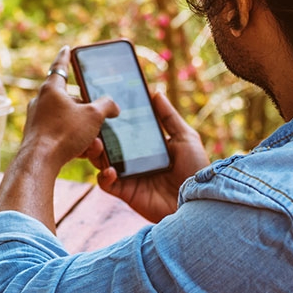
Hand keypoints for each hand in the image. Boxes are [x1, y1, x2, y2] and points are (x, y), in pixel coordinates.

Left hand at [19, 47, 119, 174]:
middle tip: (100, 122)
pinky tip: (82, 154)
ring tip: (93, 145)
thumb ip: (106, 105)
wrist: (40, 162)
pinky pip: (61, 135)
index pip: (60, 66)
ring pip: (68, 121)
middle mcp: (41, 101)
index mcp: (52, 89)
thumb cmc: (63, 133)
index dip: (67, 57)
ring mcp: (37, 119)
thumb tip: (114, 106)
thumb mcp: (93, 116)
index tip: (67, 49)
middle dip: (88, 113)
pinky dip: (74, 142)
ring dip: (84, 132)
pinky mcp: (38, 137)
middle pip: (70, 100)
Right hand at [83, 89, 207, 222]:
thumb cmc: (196, 168)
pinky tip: (110, 169)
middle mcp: (135, 160)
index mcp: (147, 146)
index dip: (112, 121)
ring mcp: (129, 176)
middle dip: (98, 135)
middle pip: (109, 145)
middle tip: (93, 125)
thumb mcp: (186, 137)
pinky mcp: (126, 192)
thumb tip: (155, 93)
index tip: (103, 107)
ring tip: (96, 143)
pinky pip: (106, 183)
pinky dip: (103, 175)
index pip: (125, 131)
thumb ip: (169, 117)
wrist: (199, 200)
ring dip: (96, 152)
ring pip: (102, 161)